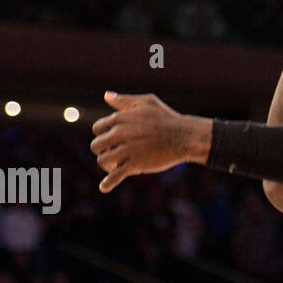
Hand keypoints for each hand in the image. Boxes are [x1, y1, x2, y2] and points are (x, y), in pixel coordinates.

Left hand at [90, 92, 210, 192]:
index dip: (104, 134)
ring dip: (108, 164)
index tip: (114, 139)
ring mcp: (127, 149)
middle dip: (103, 149)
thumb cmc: (167, 118)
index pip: (97, 128)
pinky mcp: (135, 164)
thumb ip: (125, 100)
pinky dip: (108, 183)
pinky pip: (115, 176)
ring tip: (117, 165)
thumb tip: (106, 95)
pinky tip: (104, 187)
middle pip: (96, 145)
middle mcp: (121, 133)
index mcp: (121, 118)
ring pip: (103, 160)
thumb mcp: (147, 102)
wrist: (185, 136)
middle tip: (115, 152)